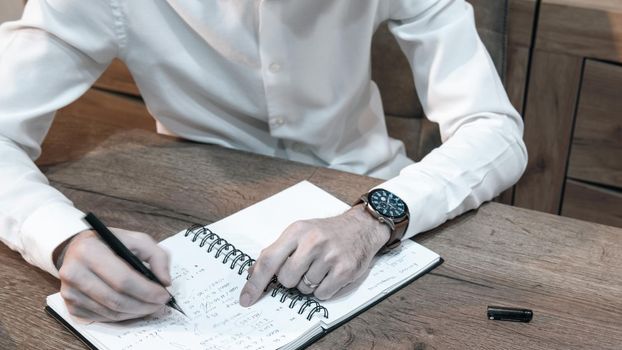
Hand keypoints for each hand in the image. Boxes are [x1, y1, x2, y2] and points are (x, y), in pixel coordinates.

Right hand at [56, 228, 171, 321]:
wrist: (77, 249)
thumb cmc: (109, 244)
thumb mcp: (135, 239)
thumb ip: (156, 256)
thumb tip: (165, 281)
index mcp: (89, 250)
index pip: (123, 279)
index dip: (147, 291)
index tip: (164, 295)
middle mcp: (73, 272)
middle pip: (117, 299)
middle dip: (144, 305)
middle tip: (160, 304)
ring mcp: (69, 292)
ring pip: (110, 312)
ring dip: (135, 313)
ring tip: (150, 307)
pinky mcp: (70, 306)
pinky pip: (102, 318)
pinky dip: (122, 316)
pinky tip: (133, 309)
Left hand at [239, 204, 389, 305]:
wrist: (361, 227)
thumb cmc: (326, 232)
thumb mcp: (299, 233)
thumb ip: (277, 251)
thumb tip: (253, 274)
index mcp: (297, 231)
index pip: (269, 260)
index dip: (255, 283)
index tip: (246, 299)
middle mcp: (313, 242)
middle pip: (286, 279)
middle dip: (292, 279)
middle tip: (304, 267)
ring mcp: (330, 256)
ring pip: (304, 288)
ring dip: (309, 284)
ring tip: (320, 267)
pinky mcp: (345, 270)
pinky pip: (322, 294)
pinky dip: (324, 289)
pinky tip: (330, 274)